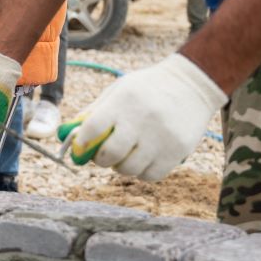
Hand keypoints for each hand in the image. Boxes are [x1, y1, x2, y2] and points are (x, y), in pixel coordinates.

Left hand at [58, 53, 226, 180]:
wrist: (192, 85)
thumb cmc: (148, 88)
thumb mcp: (119, 90)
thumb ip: (95, 111)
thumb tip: (68, 135)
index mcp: (123, 102)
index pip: (93, 128)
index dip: (81, 143)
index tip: (78, 149)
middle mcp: (141, 121)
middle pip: (110, 154)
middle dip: (100, 159)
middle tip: (102, 155)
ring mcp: (161, 138)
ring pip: (130, 169)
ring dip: (121, 167)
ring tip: (125, 156)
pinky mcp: (178, 151)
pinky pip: (151, 175)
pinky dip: (142, 172)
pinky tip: (142, 160)